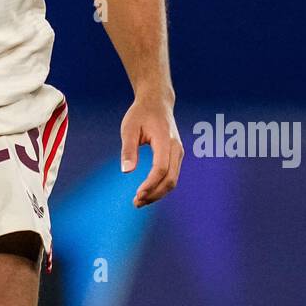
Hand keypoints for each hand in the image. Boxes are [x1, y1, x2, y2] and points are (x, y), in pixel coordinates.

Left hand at [120, 91, 183, 207]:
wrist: (157, 102)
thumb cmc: (141, 114)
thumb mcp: (129, 128)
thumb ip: (128, 149)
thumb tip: (126, 171)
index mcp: (165, 140)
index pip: (161, 168)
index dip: (150, 184)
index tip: (137, 194)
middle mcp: (176, 148)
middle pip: (170, 179)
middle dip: (154, 194)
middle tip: (136, 203)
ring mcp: (179, 152)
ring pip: (173, 180)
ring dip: (158, 193)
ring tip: (139, 201)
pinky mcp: (176, 156)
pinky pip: (172, 176)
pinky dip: (160, 187)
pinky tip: (147, 192)